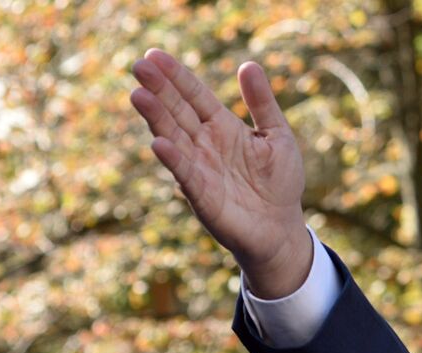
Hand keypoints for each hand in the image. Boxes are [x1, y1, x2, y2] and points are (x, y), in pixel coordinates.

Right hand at [130, 49, 311, 297]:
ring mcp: (200, 169)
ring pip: (174, 139)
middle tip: (139, 66)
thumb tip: (249, 65)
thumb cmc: (280, 182)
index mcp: (221, 126)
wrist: (282, 228)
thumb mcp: (278, 136)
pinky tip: (159, 144)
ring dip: (156, 119)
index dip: (177, 76)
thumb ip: (262, 103)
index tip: (155, 55)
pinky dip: (174, 161)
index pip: (194, 95)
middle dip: (159, 90)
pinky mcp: (203, 197)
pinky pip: (186, 176)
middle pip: (177, 112)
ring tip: (139, 96)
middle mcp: (204, 144)